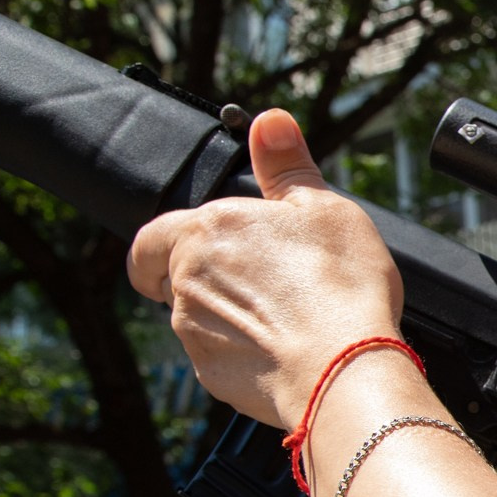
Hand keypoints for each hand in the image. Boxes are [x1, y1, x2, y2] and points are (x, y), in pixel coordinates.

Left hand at [126, 109, 404, 428]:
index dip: (164, 247)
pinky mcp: (212, 374)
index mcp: (206, 229)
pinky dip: (245, 354)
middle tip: (260, 285)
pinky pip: (220, 359)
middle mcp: (187, 278)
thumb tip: (270, 122)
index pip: (152, 236)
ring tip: (287, 319)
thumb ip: (287, 166)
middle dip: (206, 281)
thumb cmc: (339, 284)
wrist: (344, 368)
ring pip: (197, 319)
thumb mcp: (323, 208)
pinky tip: (288, 351)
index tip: (185, 254)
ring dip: (229, 317)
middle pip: (174, 278)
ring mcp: (194, 331)